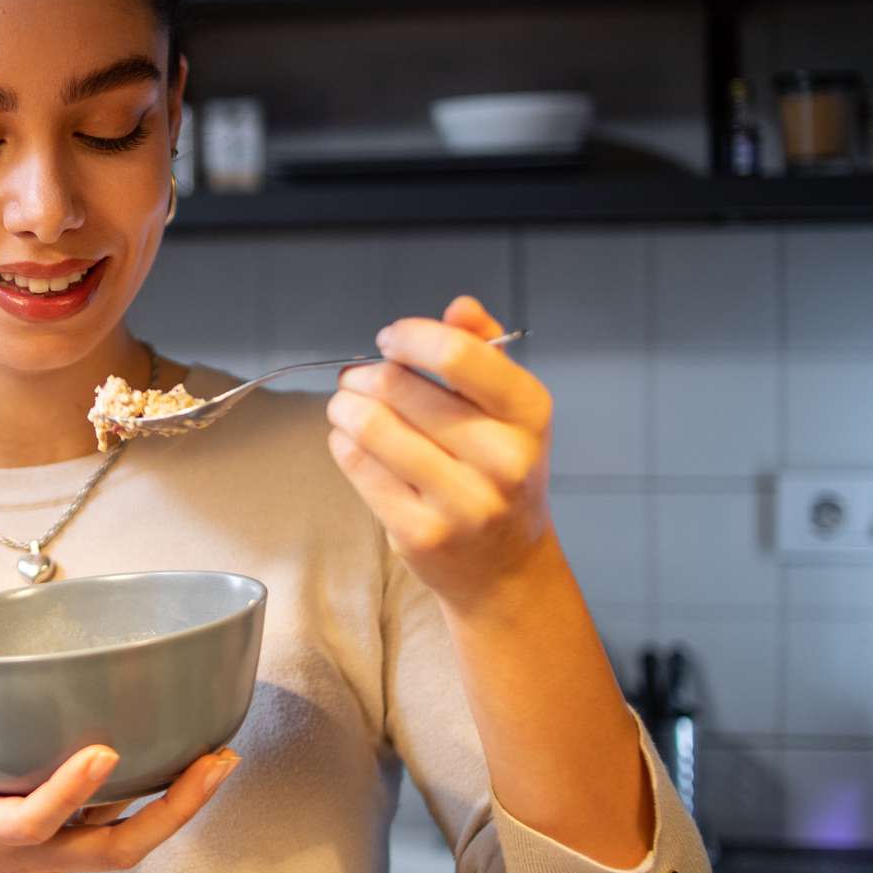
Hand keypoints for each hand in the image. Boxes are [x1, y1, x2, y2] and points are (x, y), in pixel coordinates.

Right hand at [0, 616, 238, 872]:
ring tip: (220, 759)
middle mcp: (25, 856)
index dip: (69, 790)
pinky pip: (120, 835)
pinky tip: (189, 765)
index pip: (31, 821)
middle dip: (171, 811)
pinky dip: (157, 807)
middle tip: (215, 760)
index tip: (104, 750)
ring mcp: (51, 862)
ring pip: (128, 847)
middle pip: (113, 848)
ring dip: (179, 808)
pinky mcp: (64, 857)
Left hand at [325, 295, 556, 609]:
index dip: (410, 337)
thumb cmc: (498, 472)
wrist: (505, 566)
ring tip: (347, 406)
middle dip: (365, 374)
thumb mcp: (509, 409)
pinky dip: (343, 443)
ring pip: (371, 426)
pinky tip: (352, 442)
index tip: (389, 340)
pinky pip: (358, 466)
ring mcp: (463, 502)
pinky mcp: (422, 534)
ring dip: (345, 406)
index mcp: (528, 414)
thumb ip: (483, 349)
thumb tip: (459, 306)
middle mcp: (504, 459)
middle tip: (358, 378)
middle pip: (400, 387)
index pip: (459, 355)